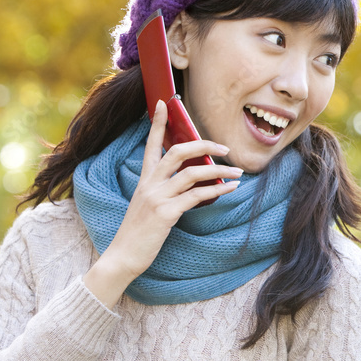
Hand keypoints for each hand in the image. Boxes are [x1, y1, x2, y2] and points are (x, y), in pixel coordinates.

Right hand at [84, 101, 243, 306]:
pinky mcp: (165, 213)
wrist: (122, 257)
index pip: (151, 145)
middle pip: (178, 152)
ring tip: (238, 173)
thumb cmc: (139, 233)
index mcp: (144, 180)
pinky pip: (196, 196)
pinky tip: (230, 189)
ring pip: (192, 173)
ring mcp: (157, 198)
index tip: (165, 103)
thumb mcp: (149, 206)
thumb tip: (196, 181)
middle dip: (203, 144)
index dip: (158, 123)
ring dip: (219, 171)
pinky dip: (216, 191)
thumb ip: (166, 191)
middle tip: (225, 146)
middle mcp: (149, 184)